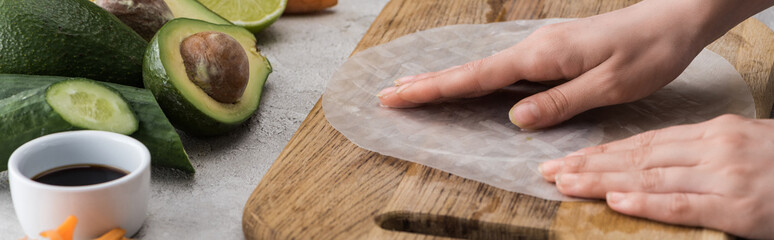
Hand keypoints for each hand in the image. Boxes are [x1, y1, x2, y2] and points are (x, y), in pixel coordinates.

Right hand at [376, 0, 769, 129]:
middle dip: (427, 83)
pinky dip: (475, 79)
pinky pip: (503, 70)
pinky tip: (466, 85)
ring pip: (482, 69)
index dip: (434, 89)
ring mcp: (540, 49)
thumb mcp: (610, 86)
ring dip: (445, 80)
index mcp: (542, 56)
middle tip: (389, 95)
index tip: (397, 95)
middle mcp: (533, 49)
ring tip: (412, 90)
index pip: (476, 77)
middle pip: (470, 70)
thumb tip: (516, 118)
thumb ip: (560, 102)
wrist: (671, 22)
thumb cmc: (646, 53)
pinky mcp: (549, 54)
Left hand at [538, 114, 773, 237]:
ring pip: (650, 177)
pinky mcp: (737, 207)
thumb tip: (651, 163)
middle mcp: (714, 148)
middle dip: (590, 164)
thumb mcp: (743, 145)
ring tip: (566, 184)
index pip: (644, 141)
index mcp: (713, 131)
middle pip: (638, 156)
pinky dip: (647, 202)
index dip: (603, 151)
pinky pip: (683, 204)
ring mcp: (725, 176)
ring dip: (603, 181)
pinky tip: (616, 200)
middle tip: (550, 171)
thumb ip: (699, 151)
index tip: (569, 157)